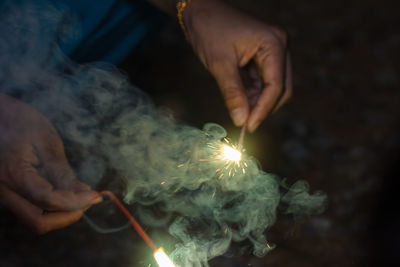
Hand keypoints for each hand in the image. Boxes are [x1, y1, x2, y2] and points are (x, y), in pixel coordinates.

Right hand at [0, 93, 101, 233]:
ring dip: (61, 215)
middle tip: (90, 200)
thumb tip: (83, 192)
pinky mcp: (8, 195)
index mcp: (13, 173)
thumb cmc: (22, 122)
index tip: (96, 195)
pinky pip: (31, 212)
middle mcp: (3, 190)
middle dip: (69, 215)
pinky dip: (52, 210)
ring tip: (82, 198)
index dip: (75, 202)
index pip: (47, 200)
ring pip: (34, 220)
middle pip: (38, 221)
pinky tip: (67, 195)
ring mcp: (3, 195)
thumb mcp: (46, 140)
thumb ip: (62, 170)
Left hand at [183, 0, 292, 131]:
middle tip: (245, 125)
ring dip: (258, 103)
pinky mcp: (263, 56)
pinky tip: (240, 103)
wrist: (200, 10)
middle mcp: (279, 46)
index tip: (248, 127)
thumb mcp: (219, 64)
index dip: (263, 110)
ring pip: (274, 87)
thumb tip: (241, 121)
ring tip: (240, 114)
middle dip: (264, 108)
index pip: (276, 85)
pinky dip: (253, 95)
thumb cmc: (209, 29)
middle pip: (281, 88)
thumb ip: (232, 93)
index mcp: (273, 44)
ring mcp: (272, 51)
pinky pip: (263, 82)